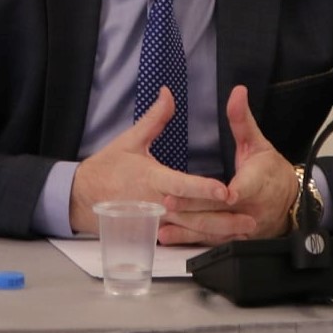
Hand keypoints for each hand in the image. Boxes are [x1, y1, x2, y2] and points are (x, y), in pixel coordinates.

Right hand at [69, 87, 228, 235]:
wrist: (82, 196)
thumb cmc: (107, 167)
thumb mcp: (130, 140)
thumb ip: (154, 119)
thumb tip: (168, 93)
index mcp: (152, 179)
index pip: (182, 186)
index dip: (204, 189)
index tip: (225, 191)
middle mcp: (156, 203)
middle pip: (194, 214)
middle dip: (223, 217)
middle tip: (250, 217)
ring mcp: (155, 220)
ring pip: (191, 229)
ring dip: (219, 231)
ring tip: (244, 230)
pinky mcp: (154, 229)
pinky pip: (182, 236)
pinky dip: (202, 239)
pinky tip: (223, 239)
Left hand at [158, 85, 298, 243]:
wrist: (289, 201)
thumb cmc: (270, 169)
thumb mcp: (257, 142)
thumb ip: (242, 119)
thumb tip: (237, 91)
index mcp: (259, 183)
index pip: (245, 188)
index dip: (234, 191)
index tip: (222, 193)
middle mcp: (251, 209)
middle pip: (221, 211)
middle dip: (195, 207)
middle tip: (168, 200)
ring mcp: (242, 228)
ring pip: (214, 230)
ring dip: (187, 228)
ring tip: (162, 221)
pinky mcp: (233, 238)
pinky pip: (209, 241)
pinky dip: (188, 240)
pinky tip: (167, 236)